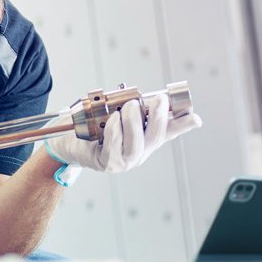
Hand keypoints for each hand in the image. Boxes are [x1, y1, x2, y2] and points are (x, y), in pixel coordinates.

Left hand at [45, 94, 201, 172]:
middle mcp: (138, 152)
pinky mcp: (105, 163)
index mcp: (145, 139)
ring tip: (129, 107)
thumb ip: (138, 107)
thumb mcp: (117, 112)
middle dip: (158, 117)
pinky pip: (113, 148)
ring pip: (136, 144)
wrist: (66, 139)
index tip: (195, 117)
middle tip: (155, 99)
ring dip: (134, 123)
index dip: (182, 124)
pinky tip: (114, 120)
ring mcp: (123, 161)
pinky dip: (116, 132)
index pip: (168, 131)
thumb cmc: (93, 125)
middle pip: (155, 138)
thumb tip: (158, 98)